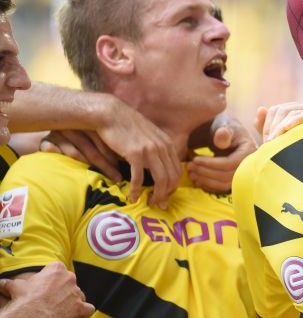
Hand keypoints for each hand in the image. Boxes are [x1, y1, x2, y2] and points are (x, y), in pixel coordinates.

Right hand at [0, 262, 94, 317]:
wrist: (31, 314)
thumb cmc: (24, 298)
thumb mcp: (15, 286)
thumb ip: (11, 282)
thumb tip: (0, 282)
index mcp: (57, 268)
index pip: (58, 269)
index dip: (52, 278)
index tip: (45, 286)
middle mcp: (70, 277)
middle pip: (70, 281)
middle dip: (63, 289)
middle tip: (52, 298)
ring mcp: (77, 292)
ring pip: (78, 294)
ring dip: (72, 300)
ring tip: (61, 308)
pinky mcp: (81, 306)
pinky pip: (88, 308)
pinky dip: (84, 312)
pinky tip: (77, 315)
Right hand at [39, 94, 180, 208]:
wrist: (110, 113)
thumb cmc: (127, 126)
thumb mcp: (149, 135)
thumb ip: (158, 148)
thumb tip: (161, 165)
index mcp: (167, 144)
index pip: (177, 170)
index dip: (173, 186)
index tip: (166, 196)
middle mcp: (162, 147)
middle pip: (172, 178)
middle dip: (167, 194)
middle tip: (159, 204)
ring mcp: (150, 150)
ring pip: (161, 180)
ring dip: (156, 195)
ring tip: (149, 203)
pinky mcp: (135, 154)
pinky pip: (139, 178)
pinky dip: (136, 190)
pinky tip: (132, 197)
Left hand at [187, 113, 256, 192]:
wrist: (227, 134)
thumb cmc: (225, 128)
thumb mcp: (225, 125)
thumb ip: (224, 131)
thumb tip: (221, 135)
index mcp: (249, 151)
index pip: (230, 163)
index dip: (212, 163)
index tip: (195, 159)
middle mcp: (248, 166)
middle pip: (227, 176)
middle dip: (206, 172)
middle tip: (189, 166)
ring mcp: (242, 175)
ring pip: (224, 184)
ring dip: (205, 181)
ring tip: (191, 173)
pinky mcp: (234, 180)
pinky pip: (222, 188)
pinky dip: (208, 185)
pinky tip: (196, 179)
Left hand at [255, 102, 302, 142]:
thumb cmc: (296, 151)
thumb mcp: (277, 140)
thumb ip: (264, 126)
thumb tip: (261, 108)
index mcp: (292, 110)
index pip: (274, 110)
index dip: (267, 124)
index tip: (265, 141)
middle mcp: (302, 107)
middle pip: (281, 110)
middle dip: (273, 127)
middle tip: (269, 143)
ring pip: (291, 112)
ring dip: (280, 127)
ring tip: (275, 141)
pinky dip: (294, 121)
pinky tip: (286, 128)